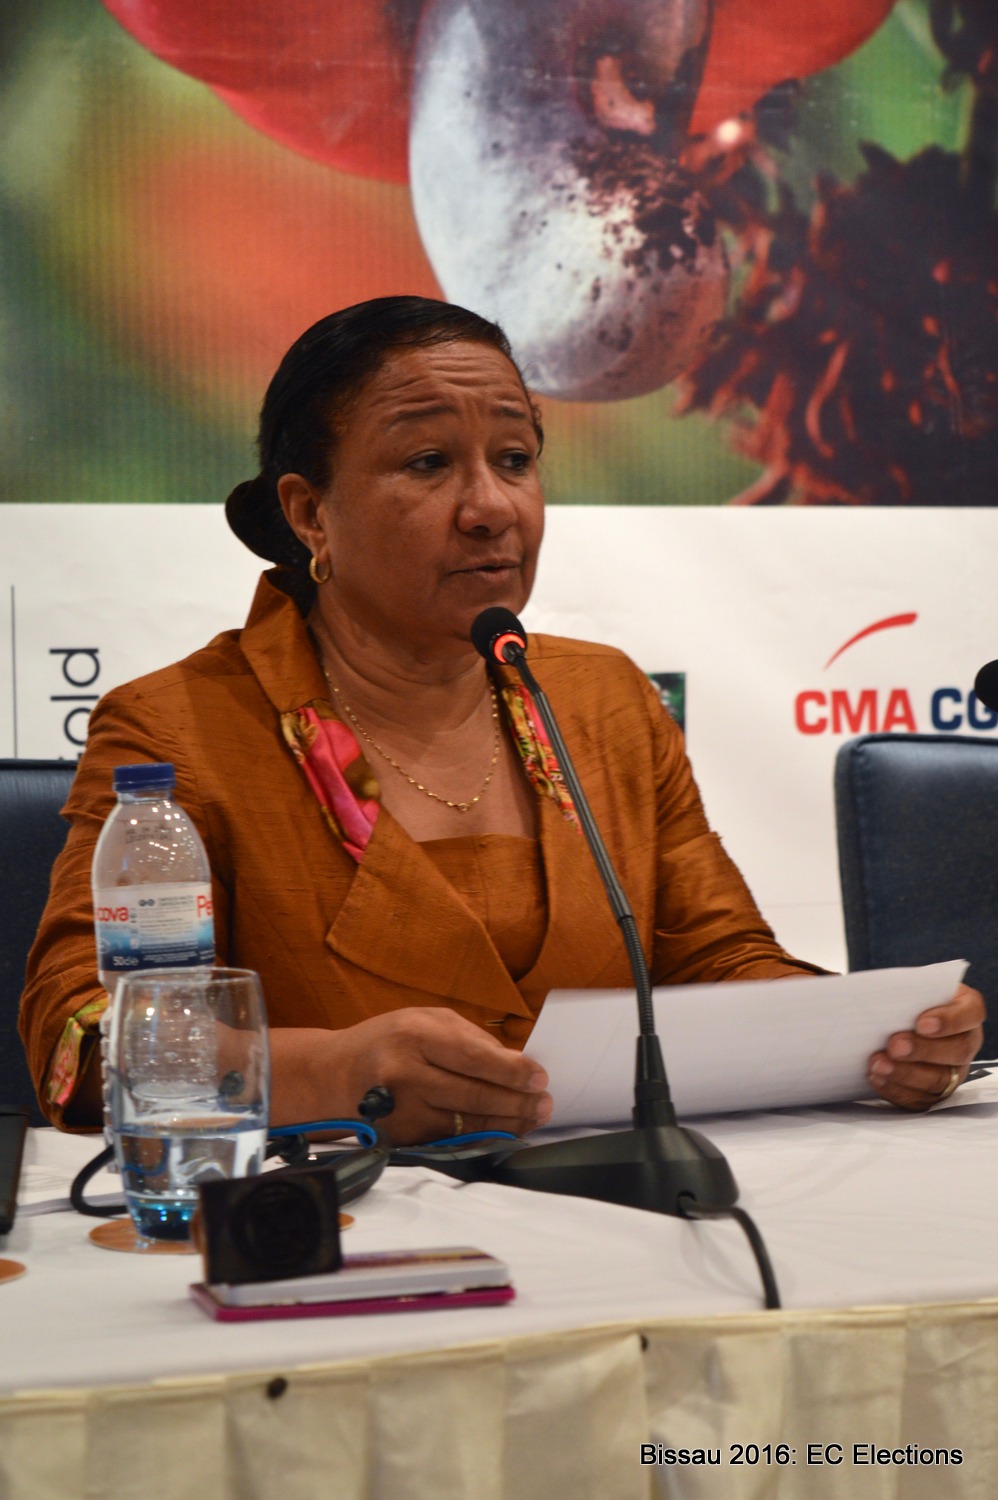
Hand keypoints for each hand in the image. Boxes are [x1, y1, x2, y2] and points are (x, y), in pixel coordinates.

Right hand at [272, 1008, 551, 1144]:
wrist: (330, 1076)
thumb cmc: (384, 1041)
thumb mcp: (421, 1019)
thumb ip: (467, 1037)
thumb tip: (514, 1061)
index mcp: (413, 1035)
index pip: (472, 1056)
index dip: (511, 1070)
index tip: (539, 1077)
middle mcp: (405, 1073)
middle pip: (473, 1093)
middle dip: (517, 1101)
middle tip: (545, 1103)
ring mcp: (402, 1109)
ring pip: (466, 1121)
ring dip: (506, 1122)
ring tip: (533, 1117)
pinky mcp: (402, 1136)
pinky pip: (451, 1137)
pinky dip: (482, 1134)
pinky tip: (503, 1130)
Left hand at [868, 982, 984, 1109]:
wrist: (894, 1020)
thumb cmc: (903, 999)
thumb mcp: (905, 986)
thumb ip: (896, 988)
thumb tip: (851, 989)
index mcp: (964, 1008)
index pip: (970, 1013)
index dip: (950, 1020)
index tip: (921, 1023)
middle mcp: (965, 1041)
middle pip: (956, 1051)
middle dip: (923, 1050)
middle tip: (894, 1045)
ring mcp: (953, 1070)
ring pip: (939, 1079)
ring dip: (907, 1074)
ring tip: (879, 1064)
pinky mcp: (935, 1091)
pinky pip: (921, 1098)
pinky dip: (898, 1090)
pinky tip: (877, 1078)